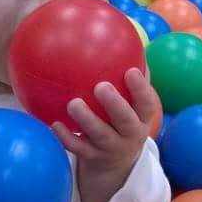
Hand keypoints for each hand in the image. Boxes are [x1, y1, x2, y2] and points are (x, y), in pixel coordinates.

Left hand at [52, 68, 159, 201]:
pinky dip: (66, 138)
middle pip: (126, 121)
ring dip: (87, 120)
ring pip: (101, 136)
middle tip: (100, 87)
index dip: (141, 89)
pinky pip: (79, 149)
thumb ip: (132, 76)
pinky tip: (54, 124)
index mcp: (142, 118)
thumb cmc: (125, 119)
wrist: (118, 162)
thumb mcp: (134, 104)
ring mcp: (112, 148)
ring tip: (73, 103)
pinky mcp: (94, 158)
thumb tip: (126, 39)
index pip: (147, 104)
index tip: (130, 71)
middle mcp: (131, 135)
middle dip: (115, 105)